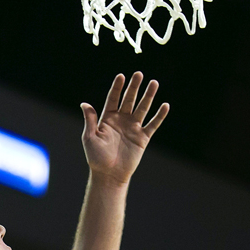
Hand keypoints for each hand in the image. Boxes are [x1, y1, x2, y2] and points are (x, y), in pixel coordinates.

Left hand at [81, 71, 169, 186]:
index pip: (113, 99)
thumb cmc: (96, 158)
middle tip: (139, 74)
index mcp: (108, 119)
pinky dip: (159, 116)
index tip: (121, 76)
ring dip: (148, 96)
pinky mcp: (142, 138)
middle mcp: (121, 121)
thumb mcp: (90, 137)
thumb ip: (90, 120)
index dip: (117, 88)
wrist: (109, 175)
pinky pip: (152, 124)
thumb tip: (84, 104)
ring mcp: (133, 128)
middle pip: (129, 100)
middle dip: (134, 87)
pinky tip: (165, 105)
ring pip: (142, 108)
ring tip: (154, 83)